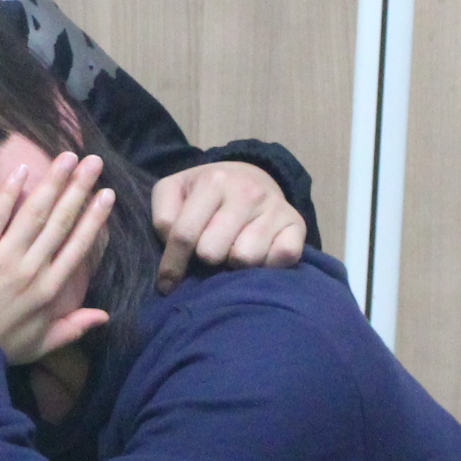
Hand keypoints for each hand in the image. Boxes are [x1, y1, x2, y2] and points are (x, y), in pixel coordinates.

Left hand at [0, 154, 112, 365]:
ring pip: (34, 213)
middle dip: (79, 189)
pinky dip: (9, 192)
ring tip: (68, 157)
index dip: (93, 218)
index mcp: (49, 290)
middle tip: (94, 162)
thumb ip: (73, 328)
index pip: (77, 246)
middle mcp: (31, 269)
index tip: (107, 195)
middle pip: (60, 222)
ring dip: (53, 182)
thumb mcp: (40, 345)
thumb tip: (105, 316)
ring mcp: (2, 258)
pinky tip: (23, 171)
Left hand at [148, 160, 305, 290]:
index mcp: (213, 181)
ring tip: (232, 250)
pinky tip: (258, 255)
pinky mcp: (297, 224)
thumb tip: (170, 244)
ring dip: (234, 263)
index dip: (172, 265)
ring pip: (245, 260)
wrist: (251, 176)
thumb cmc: (206, 193)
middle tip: (209, 250)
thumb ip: (163, 215)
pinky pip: (281, 259)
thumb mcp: (175, 191)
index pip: (184, 234)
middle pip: (213, 252)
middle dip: (205, 259)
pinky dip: (268, 265)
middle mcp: (247, 192)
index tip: (166, 284)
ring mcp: (274, 208)